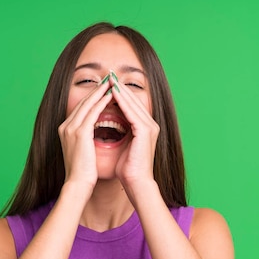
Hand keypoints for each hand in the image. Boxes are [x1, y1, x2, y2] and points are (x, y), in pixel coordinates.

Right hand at [58, 79, 112, 189]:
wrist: (77, 184)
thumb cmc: (83, 172)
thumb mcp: (82, 151)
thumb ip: (85, 139)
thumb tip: (93, 134)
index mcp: (65, 130)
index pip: (81, 108)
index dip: (93, 97)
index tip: (105, 89)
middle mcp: (65, 126)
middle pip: (83, 102)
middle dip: (97, 89)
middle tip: (110, 79)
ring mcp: (71, 128)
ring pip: (88, 103)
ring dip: (101, 91)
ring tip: (113, 83)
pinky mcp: (80, 133)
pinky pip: (93, 112)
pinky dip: (102, 102)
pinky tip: (111, 96)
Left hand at [109, 71, 159, 189]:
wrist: (136, 182)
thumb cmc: (127, 168)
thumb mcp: (123, 145)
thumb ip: (121, 131)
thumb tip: (109, 123)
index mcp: (146, 128)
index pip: (132, 106)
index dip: (120, 95)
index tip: (107, 85)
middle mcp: (151, 125)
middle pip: (134, 101)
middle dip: (120, 89)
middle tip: (108, 76)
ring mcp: (150, 127)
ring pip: (133, 104)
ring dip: (121, 92)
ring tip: (109, 81)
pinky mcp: (145, 131)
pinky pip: (132, 112)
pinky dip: (122, 102)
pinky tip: (112, 94)